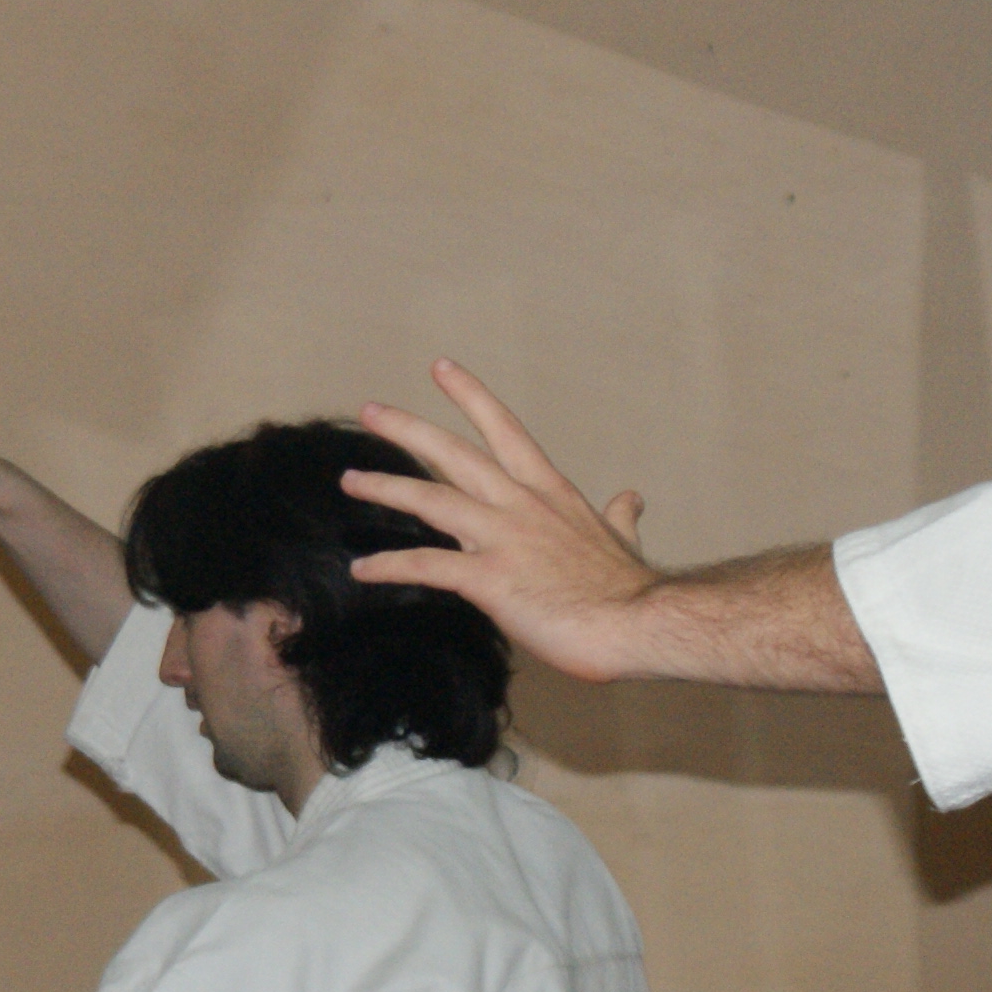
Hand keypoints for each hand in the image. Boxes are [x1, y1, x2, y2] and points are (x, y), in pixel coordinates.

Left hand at [340, 363, 656, 680]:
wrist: (641, 623)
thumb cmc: (630, 590)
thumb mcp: (622, 538)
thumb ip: (619, 516)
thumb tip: (632, 497)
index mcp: (549, 492)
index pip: (505, 430)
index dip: (470, 397)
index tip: (441, 368)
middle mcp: (520, 505)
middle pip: (454, 452)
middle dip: (408, 428)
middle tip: (371, 410)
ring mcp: (503, 539)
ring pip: (430, 498)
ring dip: (385, 487)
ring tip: (350, 480)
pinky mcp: (490, 579)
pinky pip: (426, 566)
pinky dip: (390, 566)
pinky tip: (363, 569)